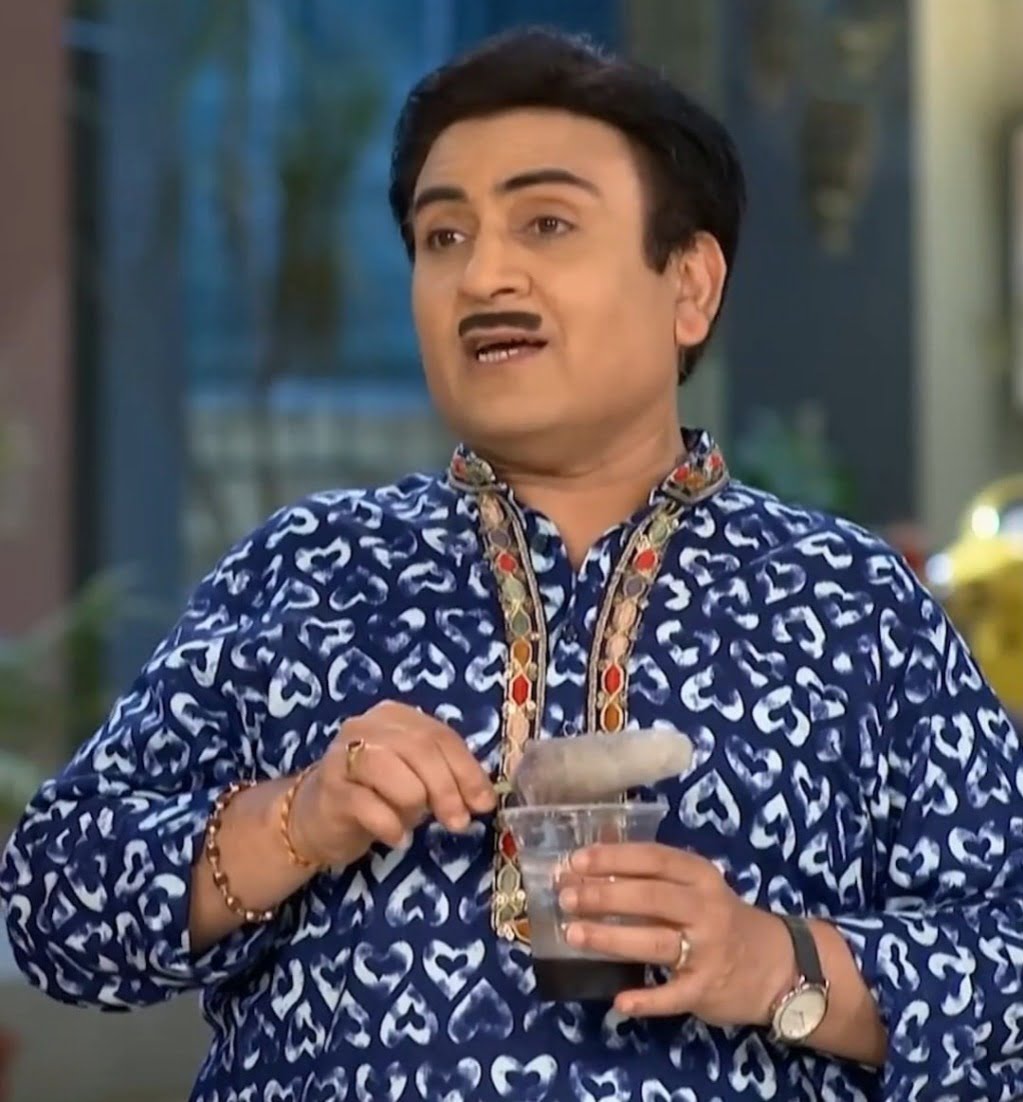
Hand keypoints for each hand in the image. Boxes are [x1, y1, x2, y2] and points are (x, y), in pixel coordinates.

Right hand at [288, 701, 496, 867]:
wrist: (314, 819)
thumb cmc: (375, 794)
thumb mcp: (415, 778)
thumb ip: (446, 777)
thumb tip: (483, 799)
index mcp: (394, 716)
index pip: (440, 735)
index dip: (467, 770)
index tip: (484, 803)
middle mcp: (366, 727)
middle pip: (420, 750)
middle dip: (447, 789)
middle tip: (459, 822)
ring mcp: (343, 756)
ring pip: (393, 772)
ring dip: (416, 804)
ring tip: (417, 823)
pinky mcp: (329, 790)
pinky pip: (369, 806)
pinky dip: (391, 826)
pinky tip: (398, 838)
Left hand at [558, 842, 794, 1025]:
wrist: (778, 965)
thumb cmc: (721, 918)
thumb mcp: (695, 886)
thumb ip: (651, 874)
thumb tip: (592, 856)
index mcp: (699, 876)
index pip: (653, 859)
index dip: (613, 857)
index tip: (575, 861)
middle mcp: (706, 908)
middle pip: (650, 899)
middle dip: (604, 896)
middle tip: (565, 897)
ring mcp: (708, 950)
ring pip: (655, 942)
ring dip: (611, 938)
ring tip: (573, 934)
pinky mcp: (708, 989)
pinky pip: (673, 995)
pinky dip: (646, 999)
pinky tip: (619, 1001)